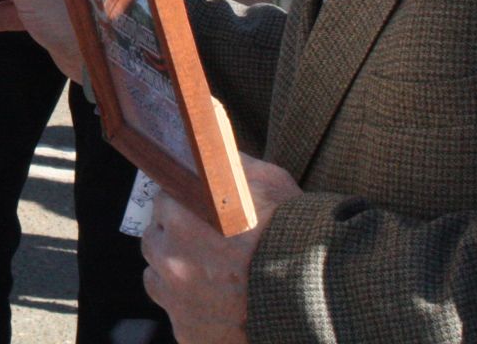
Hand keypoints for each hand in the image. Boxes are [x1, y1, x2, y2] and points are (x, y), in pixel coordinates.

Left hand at [140, 153, 300, 342]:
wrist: (320, 296)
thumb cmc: (294, 236)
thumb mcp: (267, 183)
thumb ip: (229, 164)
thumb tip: (210, 150)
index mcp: (181, 219)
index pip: (163, 201)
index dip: (182, 203)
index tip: (197, 209)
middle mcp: (171, 261)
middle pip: (155, 240)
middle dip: (175, 237)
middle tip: (206, 243)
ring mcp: (177, 301)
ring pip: (158, 278)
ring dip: (177, 272)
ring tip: (211, 274)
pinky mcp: (187, 332)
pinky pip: (177, 314)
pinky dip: (192, 307)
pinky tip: (219, 302)